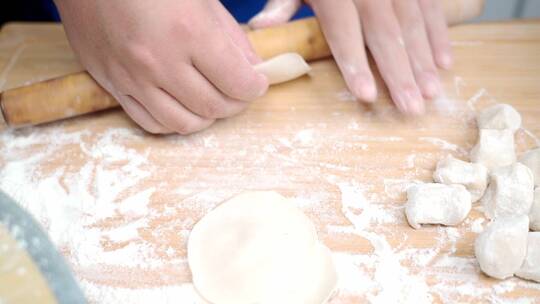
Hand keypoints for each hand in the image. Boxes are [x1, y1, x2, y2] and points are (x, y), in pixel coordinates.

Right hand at [55, 0, 268, 133]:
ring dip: (207, 117)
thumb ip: (230, 35)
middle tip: (238, 91)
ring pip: (184, 123)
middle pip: (214, 107)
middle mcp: (160, 61)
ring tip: (211, 99)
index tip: (257, 82)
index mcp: (188, 31)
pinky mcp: (112, 86)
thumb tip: (251, 67)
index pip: (237, 83)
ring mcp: (133, 78)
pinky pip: (151, 123)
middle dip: (236, 103)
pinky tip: (182, 105)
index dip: (255, 87)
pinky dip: (174, 121)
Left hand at [250, 0, 451, 114]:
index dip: (355, 63)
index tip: (367, 95)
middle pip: (385, 33)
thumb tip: (261, 26)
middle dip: (400, 73)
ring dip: (424, 60)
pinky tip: (446, 62)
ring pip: (413, 22)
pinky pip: (432, 7)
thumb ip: (283, 2)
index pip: (344, 31)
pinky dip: (440, 34)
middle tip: (412, 108)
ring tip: (432, 93)